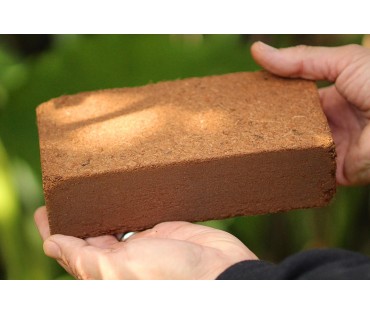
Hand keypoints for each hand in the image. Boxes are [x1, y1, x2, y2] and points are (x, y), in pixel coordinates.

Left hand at [34, 206, 256, 278]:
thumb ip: (85, 260)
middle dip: (76, 214)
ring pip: (115, 219)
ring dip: (101, 205)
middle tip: (65, 190)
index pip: (73, 250)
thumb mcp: (120, 272)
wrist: (220, 272)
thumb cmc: (173, 279)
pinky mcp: (162, 226)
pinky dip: (127, 201)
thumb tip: (51, 245)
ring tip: (88, 186)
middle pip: (91, 232)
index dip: (56, 231)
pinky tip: (119, 188)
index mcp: (108, 273)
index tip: (43, 210)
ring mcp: (144, 241)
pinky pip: (139, 212)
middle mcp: (123, 258)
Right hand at [251, 42, 369, 185]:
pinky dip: (289, 168)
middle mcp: (329, 124)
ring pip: (295, 149)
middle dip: (269, 124)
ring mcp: (331, 148)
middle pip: (290, 125)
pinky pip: (306, 171)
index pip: (293, 99)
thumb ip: (301, 60)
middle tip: (241, 121)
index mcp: (331, 98)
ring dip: (276, 147)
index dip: (272, 97)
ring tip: (246, 142)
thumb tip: (258, 50)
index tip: (248, 95)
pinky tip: (266, 163)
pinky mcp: (333, 171)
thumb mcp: (342, 62)